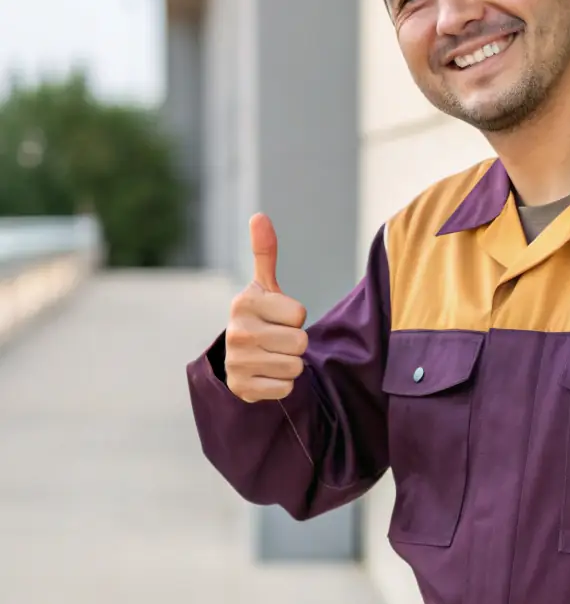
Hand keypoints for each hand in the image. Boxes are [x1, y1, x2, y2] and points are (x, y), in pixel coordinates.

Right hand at [224, 214, 308, 402]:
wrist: (238, 360)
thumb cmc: (260, 317)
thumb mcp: (264, 287)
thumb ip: (265, 253)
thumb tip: (259, 215)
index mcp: (243, 303)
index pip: (299, 315)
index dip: (295, 318)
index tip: (279, 318)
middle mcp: (236, 332)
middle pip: (300, 343)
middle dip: (295, 344)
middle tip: (277, 341)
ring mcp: (237, 362)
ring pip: (295, 367)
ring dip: (290, 364)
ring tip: (272, 357)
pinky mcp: (242, 388)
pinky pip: (285, 388)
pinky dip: (282, 385)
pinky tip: (267, 375)